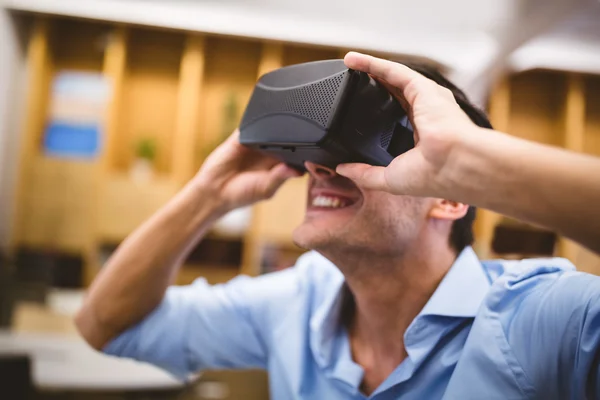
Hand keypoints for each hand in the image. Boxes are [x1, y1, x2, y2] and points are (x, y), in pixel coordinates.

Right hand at [196, 130, 300, 212]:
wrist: (215, 191)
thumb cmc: (242, 194)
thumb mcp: (266, 189)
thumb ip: (280, 177)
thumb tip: (297, 170)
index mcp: (279, 165)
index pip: (297, 153)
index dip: (306, 148)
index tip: (317, 145)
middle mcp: (269, 152)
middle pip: (287, 137)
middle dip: (294, 133)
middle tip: (305, 129)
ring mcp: (255, 142)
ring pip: (270, 128)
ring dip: (276, 125)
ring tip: (285, 122)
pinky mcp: (240, 137)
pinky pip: (250, 124)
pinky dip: (256, 121)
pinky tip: (262, 122)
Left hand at [336, 52, 479, 197]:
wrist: (455, 164)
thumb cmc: (434, 175)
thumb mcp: (390, 179)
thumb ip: (365, 174)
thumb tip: (343, 170)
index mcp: (422, 137)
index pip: (396, 119)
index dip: (377, 113)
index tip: (356, 111)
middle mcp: (426, 114)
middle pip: (393, 94)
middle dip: (372, 86)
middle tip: (348, 82)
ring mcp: (426, 99)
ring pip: (392, 78)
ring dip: (369, 69)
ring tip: (348, 62)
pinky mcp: (422, 87)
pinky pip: (393, 70)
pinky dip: (372, 63)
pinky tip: (353, 60)